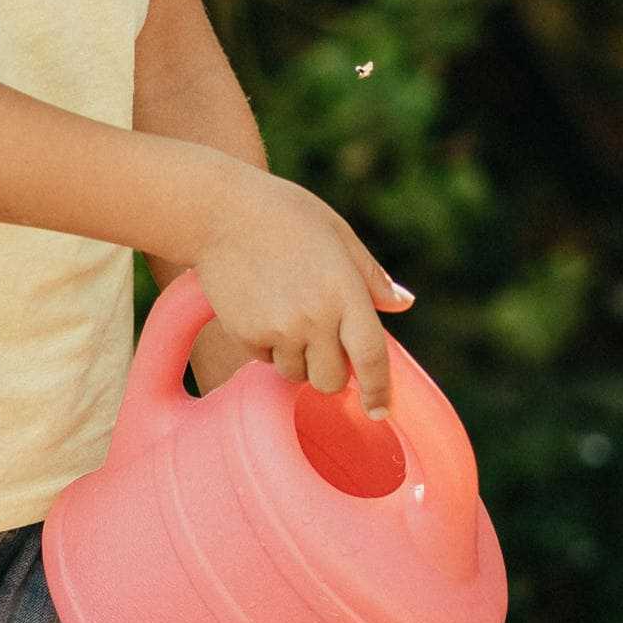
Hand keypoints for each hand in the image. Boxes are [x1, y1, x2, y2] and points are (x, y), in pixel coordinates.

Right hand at [184, 166, 411, 413]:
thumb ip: (371, 276)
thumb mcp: (338, 234)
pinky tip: (261, 306)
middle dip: (331, 371)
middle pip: (331, 381)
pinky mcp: (246, 335)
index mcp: (345, 292)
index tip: (380, 410)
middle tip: (322, 342)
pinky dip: (267, 345)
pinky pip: (265, 360)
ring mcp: (278, 329)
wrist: (219, 212)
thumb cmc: (286, 215)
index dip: (379, 390)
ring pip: (296, 373)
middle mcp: (314, 318)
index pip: (371, 357)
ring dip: (297, 357)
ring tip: (286, 311)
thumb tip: (403, 304)